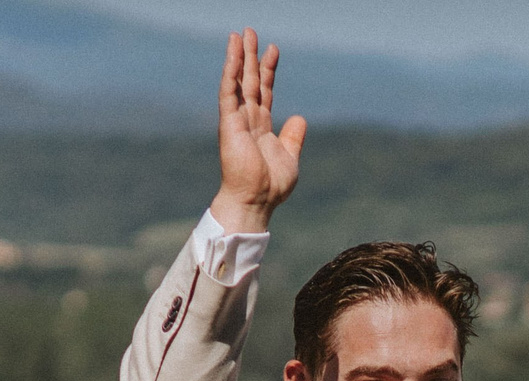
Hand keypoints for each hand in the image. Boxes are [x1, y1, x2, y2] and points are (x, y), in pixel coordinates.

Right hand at [207, 30, 304, 234]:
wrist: (257, 201)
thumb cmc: (271, 186)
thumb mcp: (290, 157)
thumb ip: (293, 137)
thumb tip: (299, 118)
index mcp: (262, 127)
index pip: (265, 91)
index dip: (269, 70)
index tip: (273, 50)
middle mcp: (248, 120)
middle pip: (250, 80)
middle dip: (251, 56)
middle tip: (250, 31)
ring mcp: (237, 120)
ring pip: (238, 81)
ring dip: (238, 57)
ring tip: (239, 34)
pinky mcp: (229, 123)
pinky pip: (229, 92)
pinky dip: (230, 72)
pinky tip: (233, 54)